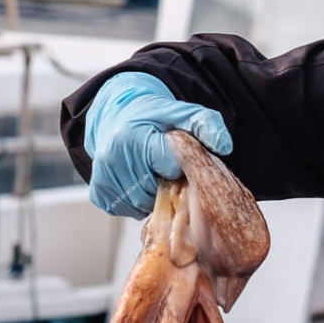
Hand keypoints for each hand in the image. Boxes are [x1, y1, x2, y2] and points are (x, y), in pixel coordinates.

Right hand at [84, 72, 233, 218]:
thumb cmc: (153, 117)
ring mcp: (103, 177)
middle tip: (164, 166)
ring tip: (151, 172)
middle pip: (156, 191)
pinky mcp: (99, 193)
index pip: (170, 167)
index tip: (175, 157)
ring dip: (152, 194)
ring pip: (142, 205)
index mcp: (132, 136)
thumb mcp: (182, 113)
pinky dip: (137, 200)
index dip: (178, 165)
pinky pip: (128, 209)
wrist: (117, 115)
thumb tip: (224, 145)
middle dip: (166, 182)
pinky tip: (139, 181)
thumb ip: (207, 125)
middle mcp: (112, 157)